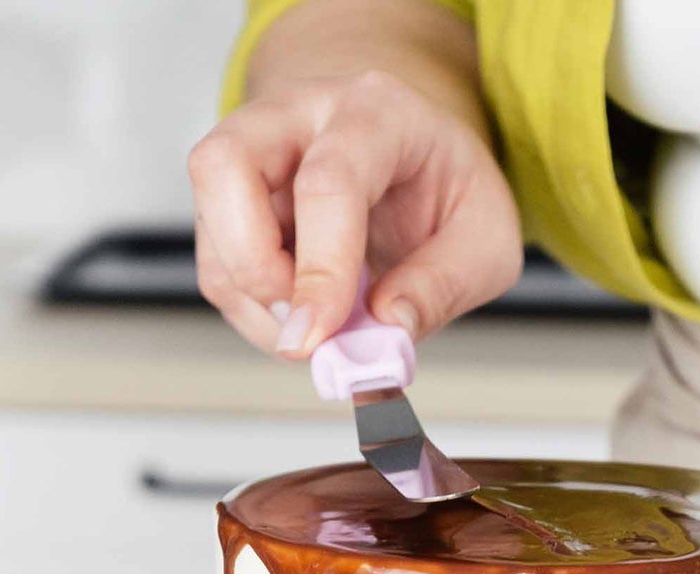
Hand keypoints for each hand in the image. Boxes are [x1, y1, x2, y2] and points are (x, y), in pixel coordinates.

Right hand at [188, 69, 521, 353]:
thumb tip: (386, 327)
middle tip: (306, 330)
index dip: (320, 268)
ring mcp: (255, 151)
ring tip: (324, 331)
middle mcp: (299, 115)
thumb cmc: (452, 195)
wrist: (422, 166)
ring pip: (212, 224)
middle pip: (224, 166)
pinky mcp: (233, 200)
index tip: (321, 336)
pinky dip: (254, 312)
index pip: (328, 182)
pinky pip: (218, 263)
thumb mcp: (487, 243)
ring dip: (256, 303)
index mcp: (377, 112)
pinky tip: (307, 319)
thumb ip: (445, 285)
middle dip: (255, 268)